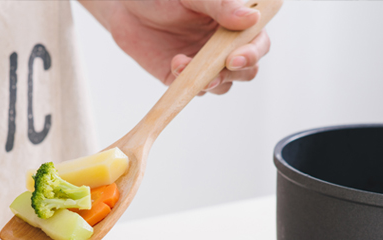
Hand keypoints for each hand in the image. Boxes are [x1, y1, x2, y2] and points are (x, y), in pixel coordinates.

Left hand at [81, 0, 270, 94]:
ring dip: (211, 81)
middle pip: (246, 70)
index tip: (237, 57)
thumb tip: (250, 20)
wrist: (125, 7)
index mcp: (232, 23)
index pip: (258, 41)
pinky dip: (187, 82)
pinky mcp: (180, 77)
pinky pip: (192, 89)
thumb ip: (220, 7)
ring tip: (188, 63)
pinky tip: (175, 62)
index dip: (254, 52)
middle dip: (237, 72)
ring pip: (222, 85)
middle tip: (223, 65)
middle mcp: (221, 46)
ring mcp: (202, 64)